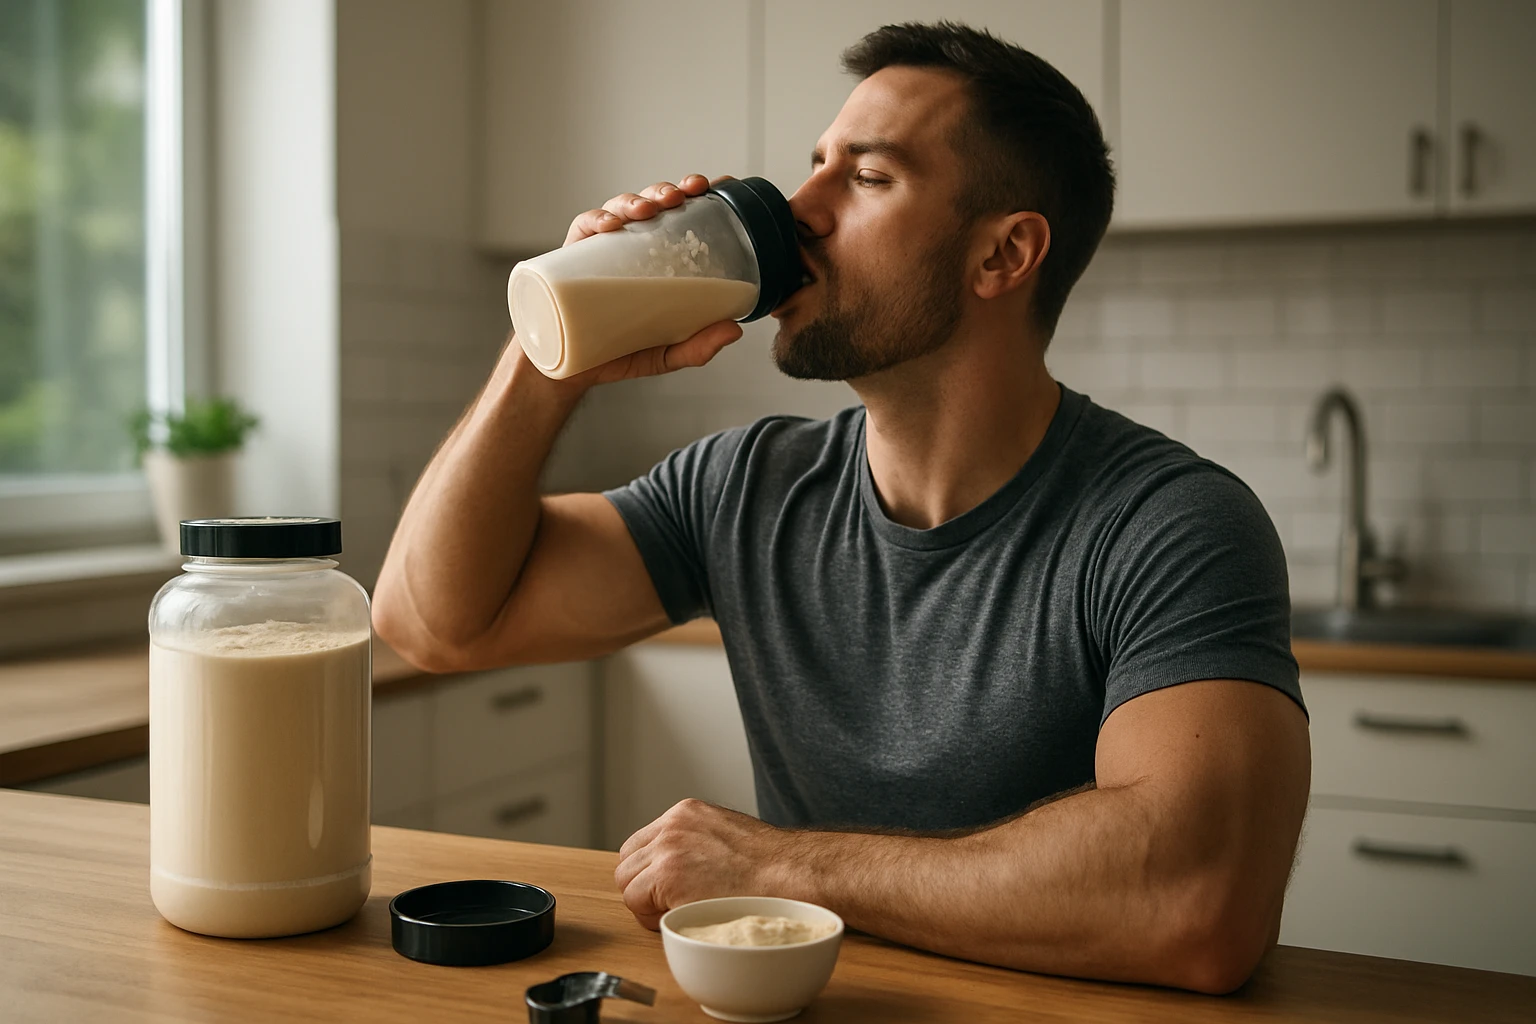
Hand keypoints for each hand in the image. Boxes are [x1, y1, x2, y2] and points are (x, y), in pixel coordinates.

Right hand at [549, 175, 743, 388]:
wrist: (571, 368)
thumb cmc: (619, 353)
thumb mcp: (666, 353)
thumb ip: (698, 346)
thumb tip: (734, 330)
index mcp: (658, 258)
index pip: (681, 216)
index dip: (699, 196)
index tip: (719, 186)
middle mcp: (632, 245)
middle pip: (653, 204)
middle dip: (671, 190)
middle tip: (686, 195)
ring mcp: (601, 247)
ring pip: (620, 208)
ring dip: (638, 200)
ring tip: (651, 208)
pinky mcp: (571, 255)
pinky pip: (583, 227)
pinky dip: (597, 220)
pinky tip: (611, 226)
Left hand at [615, 799, 793, 930]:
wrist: (791, 874)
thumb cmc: (773, 867)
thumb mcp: (729, 837)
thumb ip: (699, 845)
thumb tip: (687, 868)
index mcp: (686, 813)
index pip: (643, 843)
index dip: (651, 872)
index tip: (670, 889)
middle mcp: (672, 825)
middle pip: (628, 861)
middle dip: (643, 886)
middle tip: (671, 904)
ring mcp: (667, 848)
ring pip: (626, 882)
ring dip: (646, 902)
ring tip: (678, 911)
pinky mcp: (666, 874)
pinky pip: (634, 902)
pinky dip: (650, 916)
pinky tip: (679, 916)